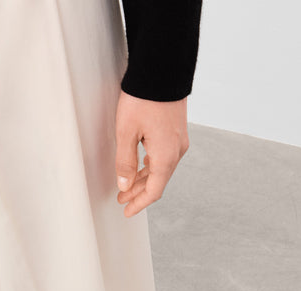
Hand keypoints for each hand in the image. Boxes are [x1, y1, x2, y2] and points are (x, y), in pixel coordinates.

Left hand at [115, 91, 189, 217]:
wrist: (162, 69)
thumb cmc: (143, 99)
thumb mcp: (126, 132)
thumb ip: (125, 162)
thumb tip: (125, 186)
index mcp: (165, 156)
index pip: (153, 191)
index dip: (139, 203)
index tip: (127, 211)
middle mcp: (176, 151)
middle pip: (158, 182)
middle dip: (139, 193)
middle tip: (122, 200)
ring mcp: (179, 141)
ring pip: (161, 169)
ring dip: (144, 180)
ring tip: (127, 185)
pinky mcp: (176, 131)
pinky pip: (164, 157)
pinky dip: (151, 166)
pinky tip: (141, 166)